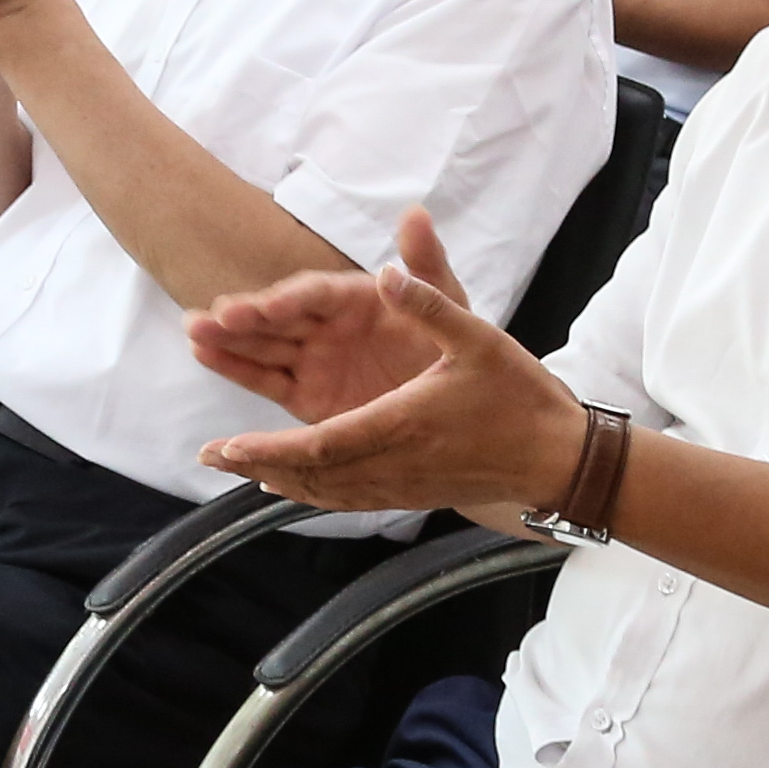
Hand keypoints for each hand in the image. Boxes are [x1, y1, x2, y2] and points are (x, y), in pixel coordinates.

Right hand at [188, 203, 474, 424]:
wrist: (459, 405)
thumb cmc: (454, 346)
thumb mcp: (449, 304)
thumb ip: (426, 265)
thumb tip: (415, 213)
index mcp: (356, 298)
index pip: (317, 294)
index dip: (292, 297)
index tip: (270, 304)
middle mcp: (328, 325)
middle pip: (279, 318)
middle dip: (245, 318)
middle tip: (213, 318)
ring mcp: (313, 359)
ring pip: (263, 346)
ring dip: (227, 339)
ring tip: (194, 332)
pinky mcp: (305, 395)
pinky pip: (266, 380)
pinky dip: (236, 369)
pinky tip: (204, 355)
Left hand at [193, 208, 588, 515]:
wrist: (559, 459)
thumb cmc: (520, 395)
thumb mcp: (480, 336)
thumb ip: (431, 302)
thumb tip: (388, 268)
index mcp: (402, 422)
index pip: (319, 444)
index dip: (267, 449)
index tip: (225, 445)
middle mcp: (394, 462)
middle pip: (310, 474)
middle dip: (256, 465)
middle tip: (209, 457)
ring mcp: (402, 485)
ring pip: (326, 491)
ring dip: (276, 480)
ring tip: (237, 469)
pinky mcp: (412, 494)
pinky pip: (349, 499)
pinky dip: (311, 492)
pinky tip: (289, 487)